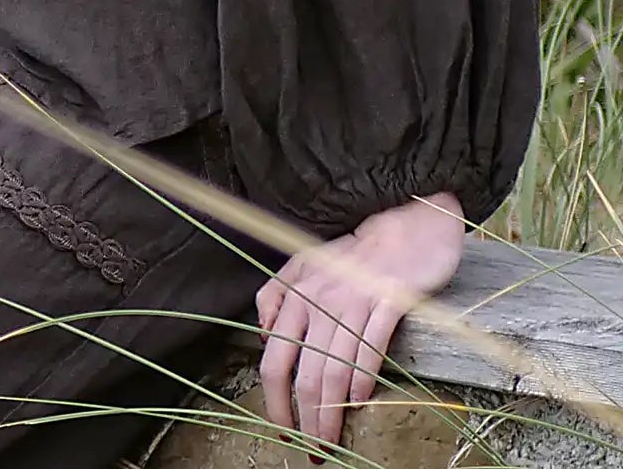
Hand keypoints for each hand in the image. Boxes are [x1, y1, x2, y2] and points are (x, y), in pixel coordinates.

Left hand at [255, 191, 464, 455]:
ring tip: (331, 443)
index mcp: (297, 291)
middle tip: (310, 450)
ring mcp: (355, 299)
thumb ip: (277, 294)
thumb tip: (262, 334)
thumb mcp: (305, 263)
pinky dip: (362, 381)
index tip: (282, 428)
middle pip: (304, 372)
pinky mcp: (389, 301)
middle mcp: (321, 297)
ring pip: (335, 370)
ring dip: (331, 414)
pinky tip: (358, 405)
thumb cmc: (356, 253)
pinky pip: (370, 348)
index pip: (275, 356)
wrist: (408, 224)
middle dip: (304, 419)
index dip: (275, 399)